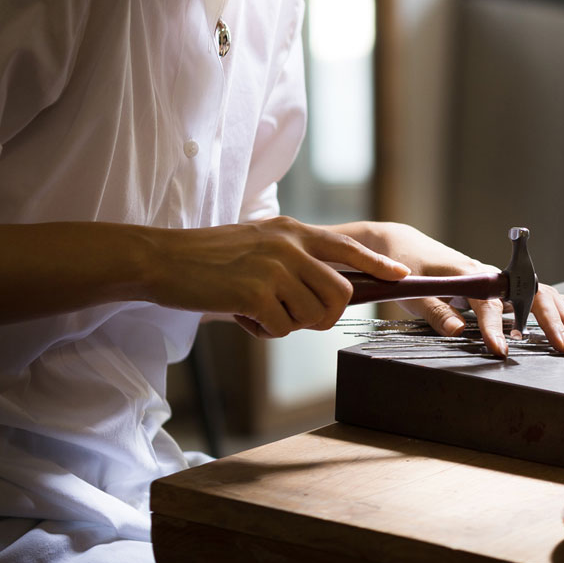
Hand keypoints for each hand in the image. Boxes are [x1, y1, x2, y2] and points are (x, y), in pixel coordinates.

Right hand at [153, 216, 407, 337]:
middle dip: (325, 316)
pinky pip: (281, 328)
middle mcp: (289, 245)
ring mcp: (275, 267)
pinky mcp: (257, 292)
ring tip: (257, 311)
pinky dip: (264, 331)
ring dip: (289, 325)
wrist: (162, 259)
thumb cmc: (207, 260)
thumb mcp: (257, 245)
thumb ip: (291, 262)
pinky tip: (241, 316)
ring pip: (312, 315)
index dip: (376, 265)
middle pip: (340, 292)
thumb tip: (322, 296)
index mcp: (292, 231)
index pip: (347, 246)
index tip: (400, 276)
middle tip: (295, 319)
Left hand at [335, 221, 563, 356]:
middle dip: (550, 324)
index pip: (488, 303)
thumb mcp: (412, 289)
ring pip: (543, 295)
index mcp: (469, 274)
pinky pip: (540, 293)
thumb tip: (458, 332)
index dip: (494, 328)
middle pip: (530, 297)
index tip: (502, 350)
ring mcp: (501, 279)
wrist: (402, 246)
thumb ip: (436, 311)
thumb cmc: (405, 268)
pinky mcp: (504, 286)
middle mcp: (492, 275)